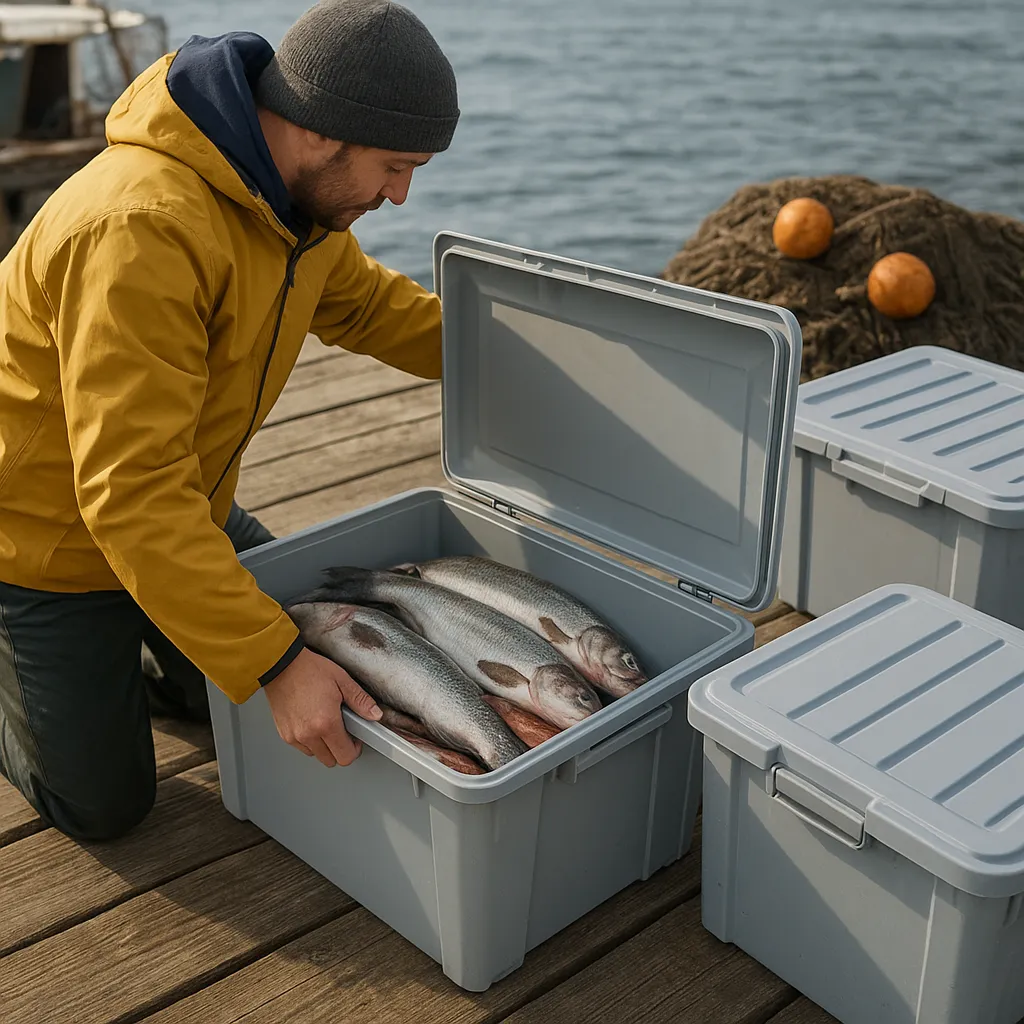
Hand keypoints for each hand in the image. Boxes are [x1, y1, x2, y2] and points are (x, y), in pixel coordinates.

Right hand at [262, 646, 380, 766]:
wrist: (280, 664)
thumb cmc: (308, 669)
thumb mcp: (342, 680)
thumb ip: (360, 700)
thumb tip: (375, 714)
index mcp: (326, 723)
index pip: (346, 756)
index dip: (354, 749)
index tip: (355, 738)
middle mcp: (309, 734)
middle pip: (331, 760)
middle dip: (340, 748)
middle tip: (342, 730)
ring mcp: (295, 736)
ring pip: (317, 755)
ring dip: (324, 746)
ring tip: (325, 723)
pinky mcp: (284, 735)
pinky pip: (303, 748)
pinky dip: (310, 741)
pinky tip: (312, 722)